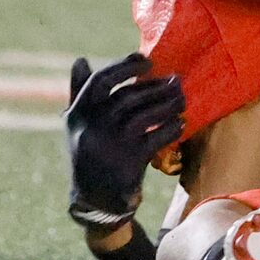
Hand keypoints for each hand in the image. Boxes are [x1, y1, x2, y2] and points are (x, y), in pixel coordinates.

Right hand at [65, 53, 187, 229]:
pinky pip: (157, 137)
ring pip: (146, 114)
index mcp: (78, 115)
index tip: (147, 61)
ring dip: (169, 104)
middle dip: (157, 87)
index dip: (124, 67)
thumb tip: (80, 60)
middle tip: (177, 81)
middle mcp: (92, 127)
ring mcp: (111, 144)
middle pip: (129, 96)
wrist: (95, 199)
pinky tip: (180, 123)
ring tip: (182, 99)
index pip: (100, 81)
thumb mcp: (77, 125)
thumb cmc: (89, 153)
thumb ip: (78, 93)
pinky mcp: (130, 161)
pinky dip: (171, 128)